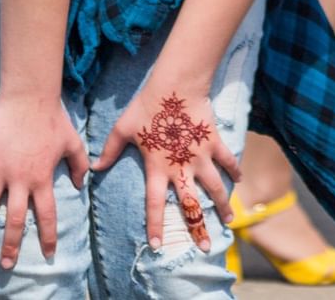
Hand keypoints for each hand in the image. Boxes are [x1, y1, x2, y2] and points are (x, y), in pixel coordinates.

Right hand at [0, 90, 90, 265]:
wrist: (29, 95)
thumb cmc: (53, 118)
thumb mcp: (72, 142)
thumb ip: (79, 165)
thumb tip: (82, 184)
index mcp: (42, 178)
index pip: (46, 215)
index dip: (47, 237)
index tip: (47, 254)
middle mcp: (20, 179)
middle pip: (13, 219)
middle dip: (10, 245)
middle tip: (6, 264)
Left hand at [95, 85, 238, 250]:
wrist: (176, 86)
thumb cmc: (147, 107)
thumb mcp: (123, 129)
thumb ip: (109, 150)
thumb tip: (94, 168)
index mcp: (158, 168)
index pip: (155, 203)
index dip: (155, 225)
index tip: (157, 245)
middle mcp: (181, 167)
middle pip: (192, 204)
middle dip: (199, 228)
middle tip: (205, 247)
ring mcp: (200, 156)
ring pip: (215, 187)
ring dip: (222, 205)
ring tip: (229, 221)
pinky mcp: (213, 142)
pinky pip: (227, 159)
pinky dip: (234, 169)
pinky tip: (239, 180)